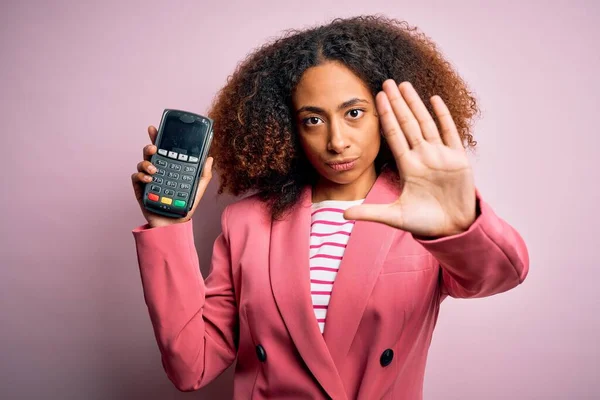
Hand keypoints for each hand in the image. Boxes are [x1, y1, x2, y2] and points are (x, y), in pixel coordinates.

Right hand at [131, 125, 213, 227]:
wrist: (175, 225)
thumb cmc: (184, 206)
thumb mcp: (197, 189)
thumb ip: (204, 174)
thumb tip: (209, 158)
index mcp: (170, 168)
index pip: (164, 150)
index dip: (159, 138)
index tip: (156, 129)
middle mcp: (158, 171)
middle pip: (150, 153)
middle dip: (150, 146)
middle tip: (154, 148)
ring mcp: (148, 180)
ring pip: (142, 163)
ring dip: (147, 164)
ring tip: (155, 171)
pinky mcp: (140, 190)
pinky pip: (136, 178)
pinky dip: (141, 176)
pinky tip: (149, 180)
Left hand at [344, 80, 476, 237]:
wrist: (453, 228)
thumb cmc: (426, 222)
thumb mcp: (395, 216)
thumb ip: (370, 213)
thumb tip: (342, 215)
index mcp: (408, 166)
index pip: (394, 136)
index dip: (386, 117)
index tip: (376, 98)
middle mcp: (423, 156)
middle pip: (407, 124)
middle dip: (397, 103)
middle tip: (387, 82)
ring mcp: (440, 156)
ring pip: (425, 123)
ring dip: (415, 104)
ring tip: (405, 85)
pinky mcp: (458, 159)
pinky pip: (449, 133)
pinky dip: (443, 116)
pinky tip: (434, 100)